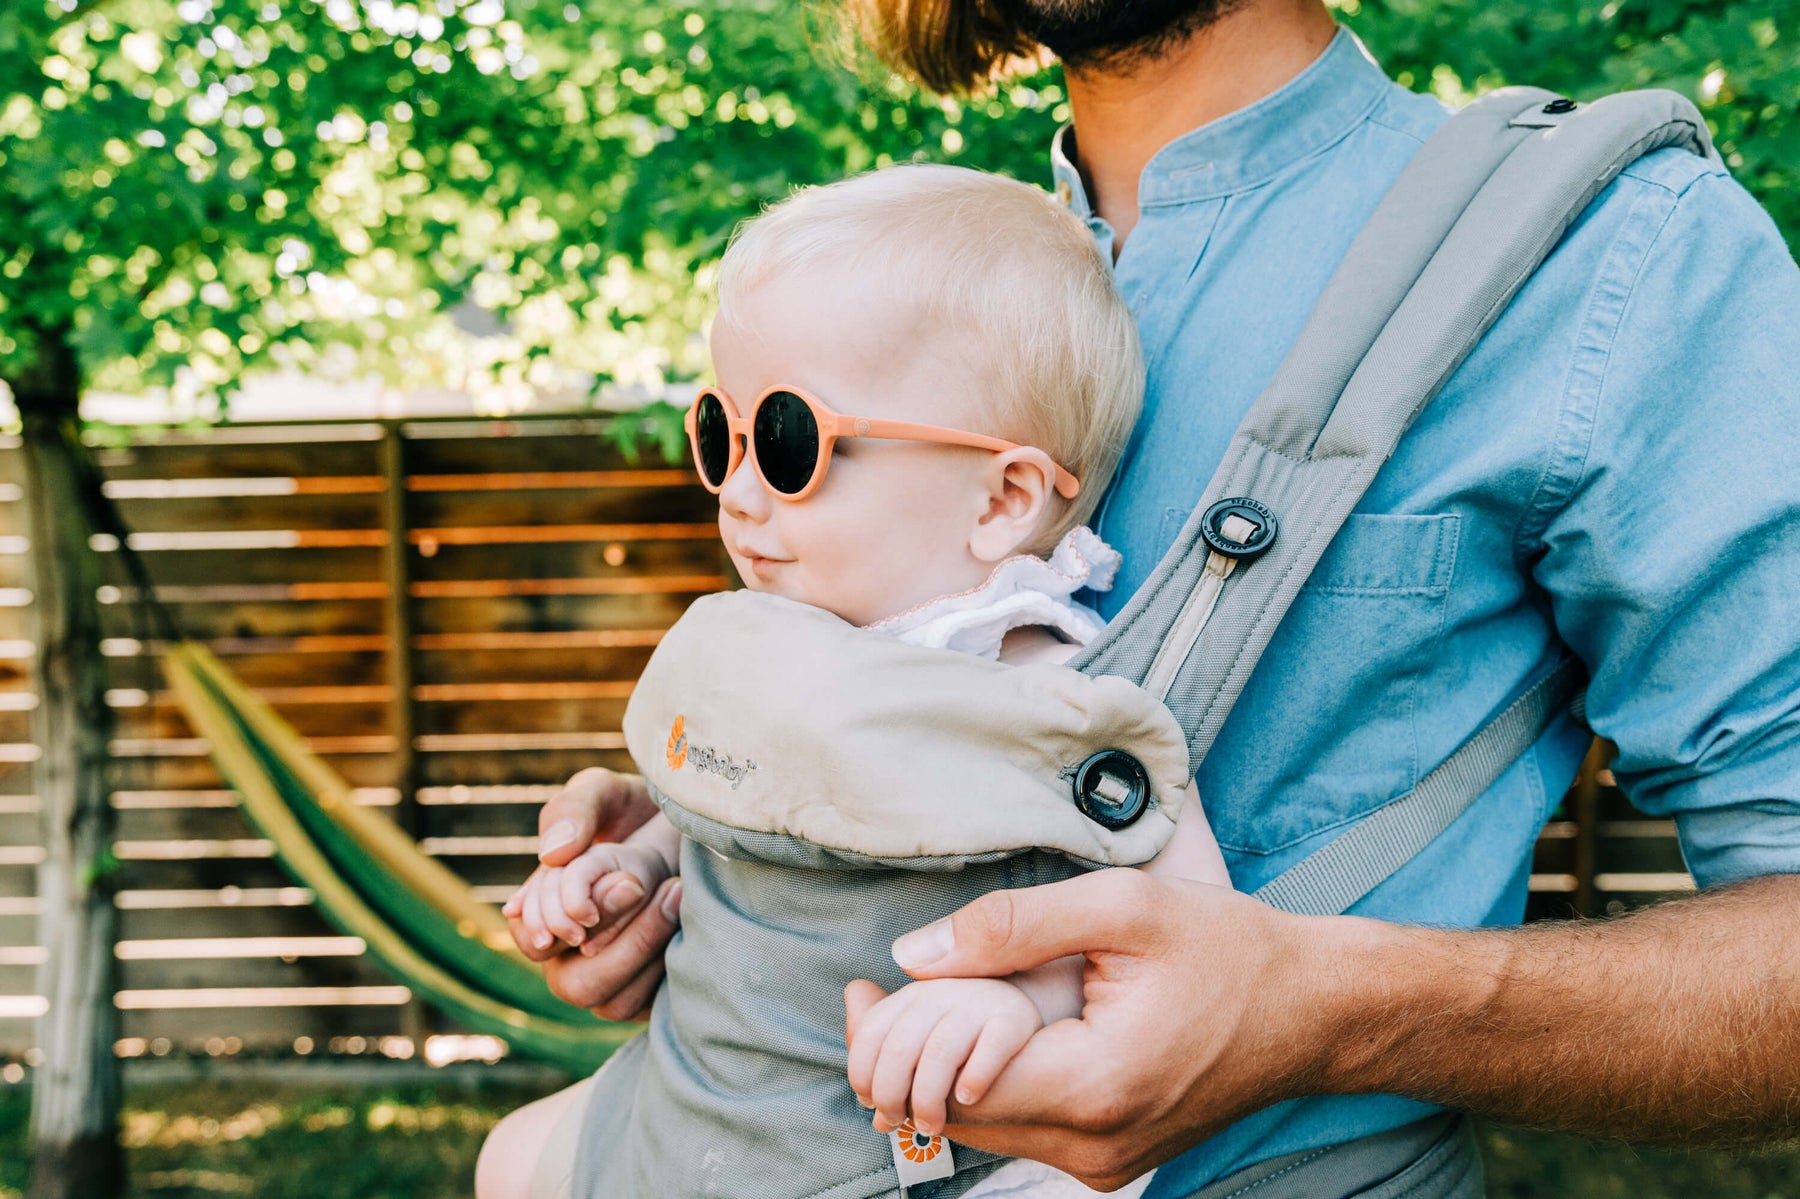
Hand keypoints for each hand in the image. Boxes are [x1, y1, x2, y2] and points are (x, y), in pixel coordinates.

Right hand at [502, 768, 681, 1019]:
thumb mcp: (606, 792)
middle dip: (610, 938)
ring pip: (613, 1002)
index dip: (550, 924)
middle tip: (638, 885)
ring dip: (643, 947)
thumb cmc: (640, 810)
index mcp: (553, 912)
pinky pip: (651, 1006)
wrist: (699, 827)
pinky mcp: (655, 995)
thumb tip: (553, 855)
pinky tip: (688, 916)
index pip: (532, 938)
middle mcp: (580, 954)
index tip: (585, 898)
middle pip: (573, 984)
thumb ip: (574, 811)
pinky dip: (668, 966)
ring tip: (676, 890)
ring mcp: (618, 980)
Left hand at [845, 977, 1042, 1137]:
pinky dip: (974, 1080)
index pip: (870, 1033)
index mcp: (910, 997)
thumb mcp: (916, 1037)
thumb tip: (864, 1096)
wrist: (1018, 1017)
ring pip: (939, 1054)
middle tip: (899, 1123)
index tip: (870, 1104)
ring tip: (931, 1127)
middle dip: (891, 1096)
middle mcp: (940, 994)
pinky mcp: (1013, 1018)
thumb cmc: (960, 1039)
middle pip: (899, 1049)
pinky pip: (990, 1050)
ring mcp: (977, 1003)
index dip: (863, 1075)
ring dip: (928, 1101)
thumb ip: (881, 1055)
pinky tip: (967, 1099)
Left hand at [846, 870, 1341, 1190]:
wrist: (1314, 1009)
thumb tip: (914, 956)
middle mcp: (1095, 1148)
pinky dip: (983, 1086)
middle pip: (954, 1118)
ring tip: (913, 1006)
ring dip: (937, 1074)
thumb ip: (1013, 927)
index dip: (888, 1042)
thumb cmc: (1227, 949)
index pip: (949, 1086)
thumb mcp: (1122, 908)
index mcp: (1096, 1087)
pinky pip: (1020, 1130)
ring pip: (982, 1130)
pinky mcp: (1111, 1158)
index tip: (856, 991)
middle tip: (867, 997)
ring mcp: (1106, 1164)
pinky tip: (972, 1035)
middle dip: (900, 1060)